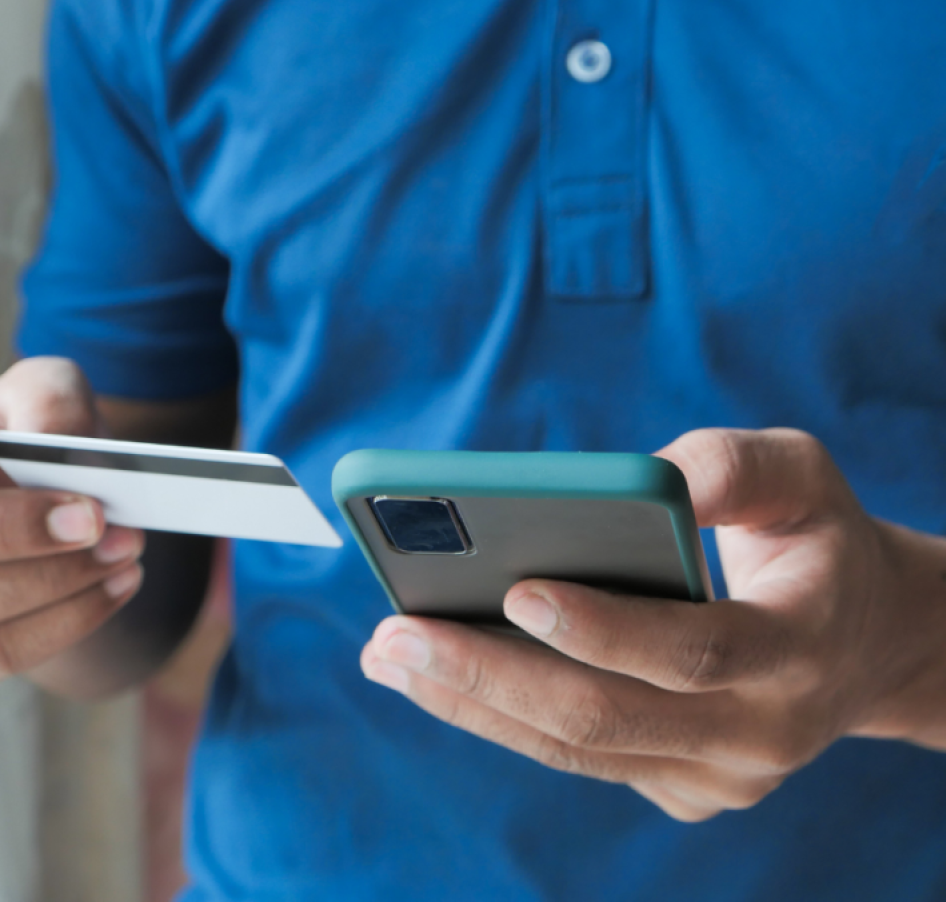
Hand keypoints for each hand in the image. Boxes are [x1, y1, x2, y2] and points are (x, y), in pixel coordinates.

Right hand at [0, 358, 144, 682]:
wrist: (42, 511)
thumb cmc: (23, 440)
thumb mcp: (44, 394)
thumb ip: (50, 400)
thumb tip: (55, 444)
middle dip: (2, 529)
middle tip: (92, 515)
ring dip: (48, 581)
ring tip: (121, 549)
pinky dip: (63, 621)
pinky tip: (116, 584)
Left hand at [360, 429, 945, 820]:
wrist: (868, 642)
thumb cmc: (815, 539)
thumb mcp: (801, 476)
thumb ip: (730, 465)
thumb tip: (639, 479)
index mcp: (799, 647)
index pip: (694, 649)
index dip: (604, 627)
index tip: (514, 589)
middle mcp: (760, 732)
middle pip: (605, 716)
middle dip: (489, 674)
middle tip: (393, 635)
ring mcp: (718, 777)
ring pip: (575, 749)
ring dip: (470, 702)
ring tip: (385, 654)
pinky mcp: (679, 789)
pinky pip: (576, 757)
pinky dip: (499, 715)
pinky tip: (431, 675)